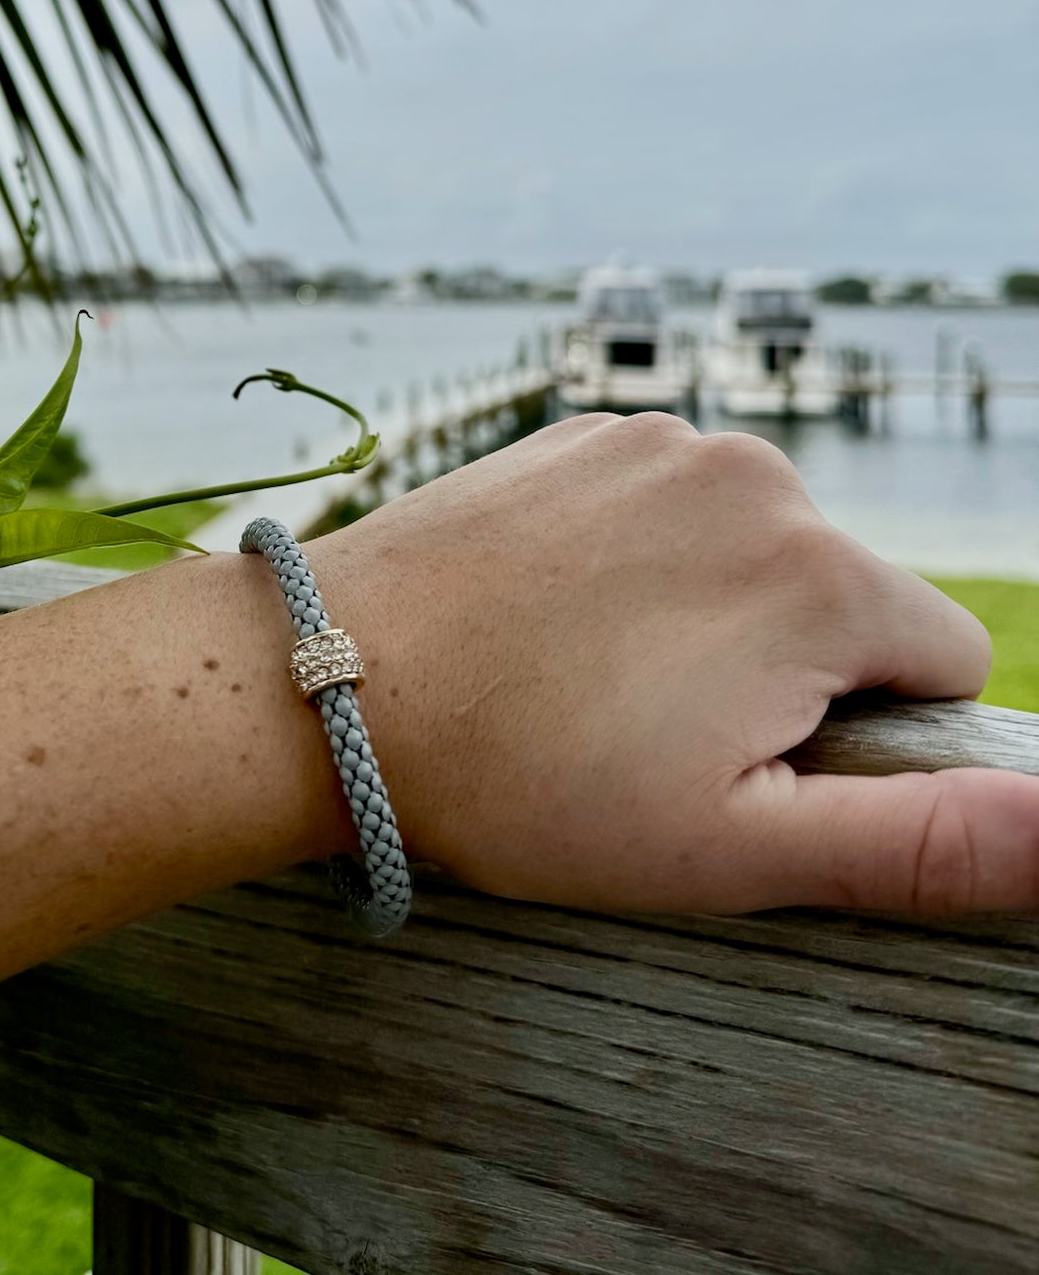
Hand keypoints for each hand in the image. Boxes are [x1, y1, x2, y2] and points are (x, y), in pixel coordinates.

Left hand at [310, 412, 1038, 914]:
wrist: (335, 680)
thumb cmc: (526, 781)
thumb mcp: (734, 849)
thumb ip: (924, 841)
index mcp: (820, 577)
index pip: (944, 659)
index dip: (869, 736)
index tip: (753, 764)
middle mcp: (758, 476)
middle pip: (847, 595)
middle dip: (791, 669)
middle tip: (658, 733)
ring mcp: (662, 438)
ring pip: (758, 547)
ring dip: (717, 610)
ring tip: (598, 676)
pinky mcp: (587, 430)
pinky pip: (673, 502)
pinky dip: (646, 556)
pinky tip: (560, 612)